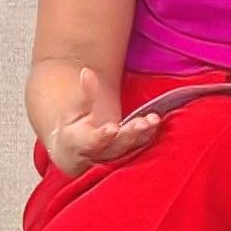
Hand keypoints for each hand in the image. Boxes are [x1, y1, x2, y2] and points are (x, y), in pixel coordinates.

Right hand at [46, 67, 160, 177]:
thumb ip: (85, 93)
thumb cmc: (75, 130)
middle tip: (142, 122)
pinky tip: (156, 124)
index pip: (91, 141)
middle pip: (116, 146)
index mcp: (80, 143)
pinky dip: (148, 136)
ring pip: (130, 149)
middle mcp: (98, 155)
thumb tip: (87, 71)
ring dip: (143, 134)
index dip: (102, 136)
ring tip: (153, 119)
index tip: (113, 128)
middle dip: (130, 133)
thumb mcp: (75, 112)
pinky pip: (138, 148)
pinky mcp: (126, 158)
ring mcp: (114, 159)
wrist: (74, 155)